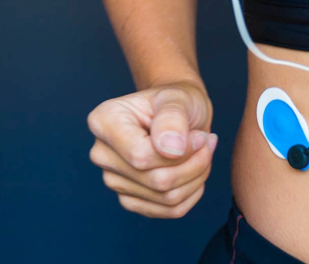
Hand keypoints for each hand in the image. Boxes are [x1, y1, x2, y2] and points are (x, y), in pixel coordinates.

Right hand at [87, 83, 215, 217]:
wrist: (180, 113)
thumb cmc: (177, 101)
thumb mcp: (179, 98)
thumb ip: (172, 118)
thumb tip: (171, 149)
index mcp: (104, 122)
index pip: (141, 156)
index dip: (181, 151)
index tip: (199, 135)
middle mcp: (102, 154)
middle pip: (156, 181)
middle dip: (195, 164)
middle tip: (207, 142)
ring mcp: (113, 180)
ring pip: (166, 198)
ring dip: (197, 177)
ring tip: (204, 152)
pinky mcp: (130, 199)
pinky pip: (170, 210)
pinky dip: (193, 192)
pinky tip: (197, 170)